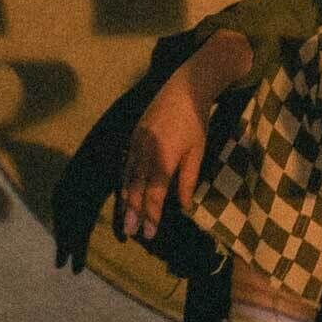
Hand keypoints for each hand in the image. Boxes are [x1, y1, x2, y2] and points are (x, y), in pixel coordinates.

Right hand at [118, 30, 250, 242]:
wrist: (184, 87)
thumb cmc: (196, 120)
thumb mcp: (197, 151)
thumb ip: (188, 180)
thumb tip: (184, 207)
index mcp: (162, 159)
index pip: (154, 195)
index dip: (151, 215)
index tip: (149, 234)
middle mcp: (144, 154)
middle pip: (136, 190)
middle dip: (133, 213)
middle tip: (130, 233)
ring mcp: (136, 144)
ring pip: (127, 178)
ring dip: (126, 201)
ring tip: (125, 220)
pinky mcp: (133, 137)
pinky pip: (126, 165)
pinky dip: (124, 182)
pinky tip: (124, 192)